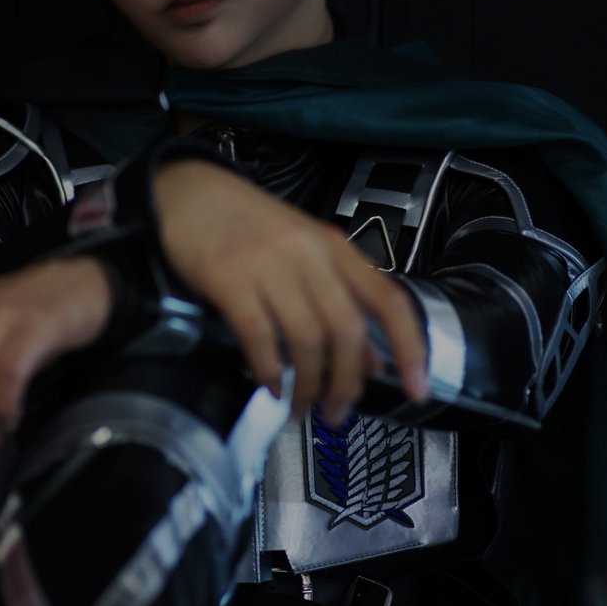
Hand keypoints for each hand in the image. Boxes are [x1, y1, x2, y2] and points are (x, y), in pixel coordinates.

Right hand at [153, 159, 427, 421]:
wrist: (188, 192)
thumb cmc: (246, 224)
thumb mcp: (303, 253)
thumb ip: (339, 301)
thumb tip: (369, 362)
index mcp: (335, 247)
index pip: (389, 300)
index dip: (409, 348)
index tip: (418, 389)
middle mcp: (310, 254)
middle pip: (347, 331)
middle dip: (346, 384)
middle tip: (336, 414)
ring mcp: (270, 264)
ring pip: (308, 339)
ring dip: (308, 385)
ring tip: (300, 408)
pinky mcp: (229, 277)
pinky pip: (259, 335)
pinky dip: (269, 369)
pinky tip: (269, 386)